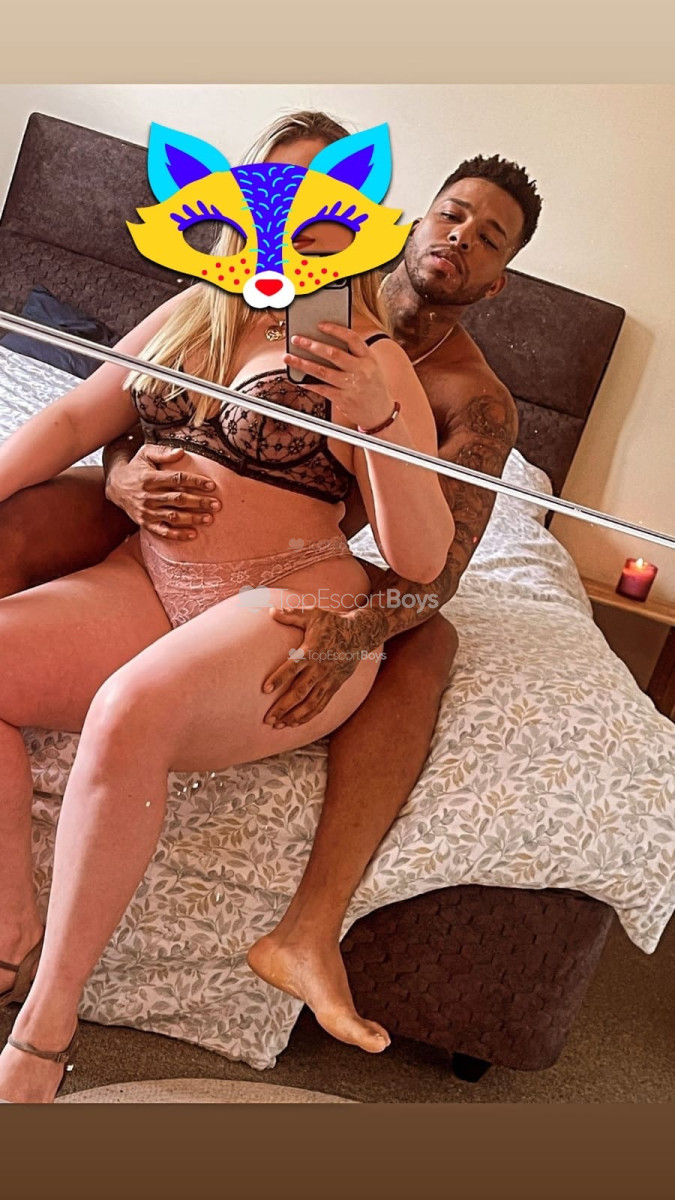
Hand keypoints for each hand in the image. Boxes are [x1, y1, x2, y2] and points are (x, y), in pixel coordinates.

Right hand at [105, 444, 220, 539]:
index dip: (195, 482)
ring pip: (173, 516)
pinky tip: (193, 534)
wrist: (115, 485)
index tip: (211, 485)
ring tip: (209, 519)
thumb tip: (181, 451)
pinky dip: (178, 534)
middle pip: (178, 499)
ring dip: (192, 518)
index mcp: (150, 478)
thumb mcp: (145, 454)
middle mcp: (148, 496)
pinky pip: (163, 531)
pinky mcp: (145, 523)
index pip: (177, 479)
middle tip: (217, 504)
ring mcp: (147, 511)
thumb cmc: (136, 467)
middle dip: (199, 502)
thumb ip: (163, 452)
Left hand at [261, 602, 384, 727]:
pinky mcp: (335, 686)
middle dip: (283, 706)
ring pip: (310, 703)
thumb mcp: (314, 614)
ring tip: (278, 725)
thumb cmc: (333, 622)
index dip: (279, 678)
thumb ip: (292, 615)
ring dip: (294, 716)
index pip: (293, 667)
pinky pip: (321, 705)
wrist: (361, 634)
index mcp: (312, 651)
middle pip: (299, 691)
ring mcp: (328, 679)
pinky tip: (295, 723)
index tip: (265, 689)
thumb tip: (271, 611)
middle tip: (268, 718)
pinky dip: (308, 716)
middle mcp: (320, 668)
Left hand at [283, 323, 395, 429]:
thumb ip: (355, 354)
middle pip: (333, 354)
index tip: (320, 325)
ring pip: (323, 372)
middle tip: (296, 339)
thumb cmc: (373, 386)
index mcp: (369, 358)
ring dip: (303, 363)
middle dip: (312, 345)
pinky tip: (299, 379)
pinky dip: (309, 383)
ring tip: (289, 357)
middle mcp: (361, 370)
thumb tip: (327, 342)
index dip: (335, 330)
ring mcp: (352, 386)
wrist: (381, 413)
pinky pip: (322, 389)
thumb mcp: (371, 366)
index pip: (352, 338)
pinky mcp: (343, 400)